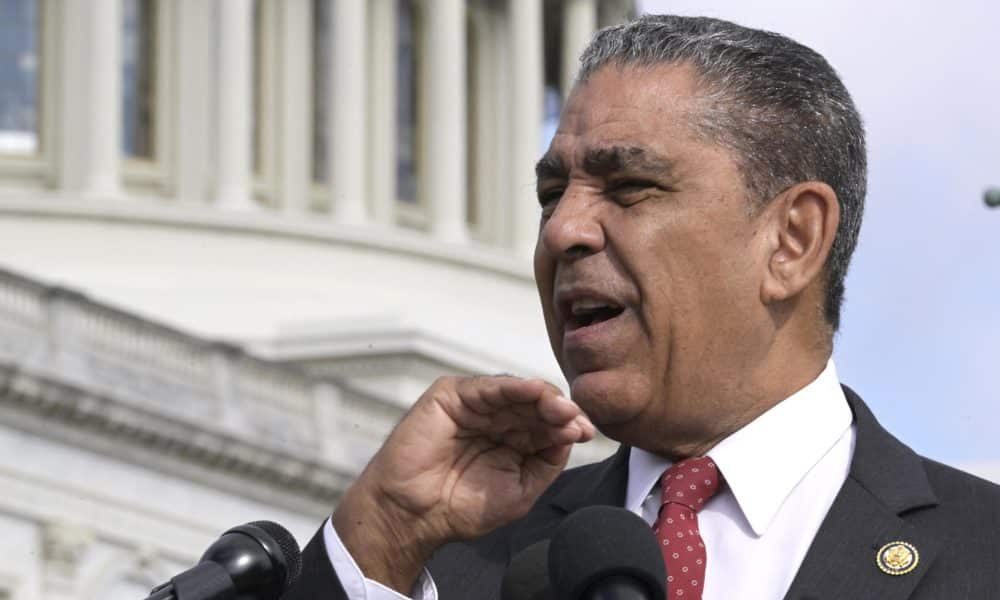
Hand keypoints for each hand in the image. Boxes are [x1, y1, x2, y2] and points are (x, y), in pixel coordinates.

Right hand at [332, 375, 594, 592]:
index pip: (548, 426)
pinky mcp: (453, 396)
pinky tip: (535, 392)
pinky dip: (513, 387)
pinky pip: (489, 387)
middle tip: (576, 421)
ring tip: (562, 409)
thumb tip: (572, 433)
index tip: (586, 433)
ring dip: (542, 399)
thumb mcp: (520, 490)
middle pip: (537, 406)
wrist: (414, 515)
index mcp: (514, 441)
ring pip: (517, 394)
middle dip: (560, 412)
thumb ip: (546, 462)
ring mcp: (475, 406)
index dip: (568, 426)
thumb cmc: (460, 507)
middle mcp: (497, 419)